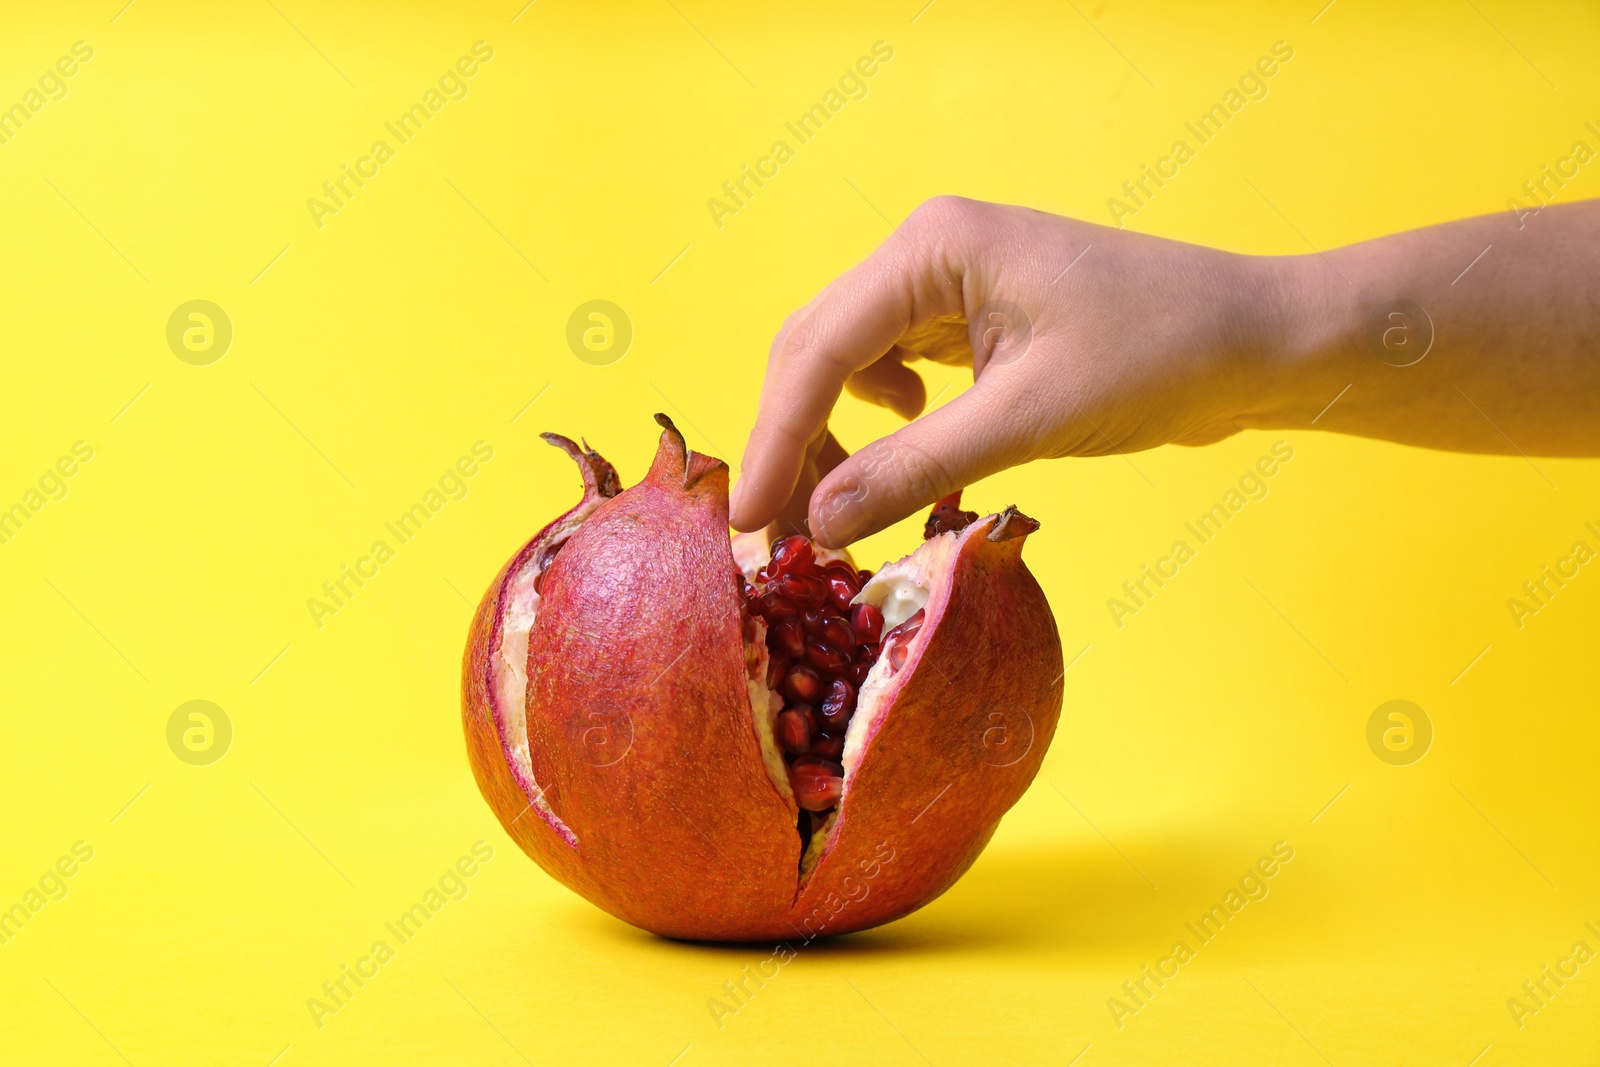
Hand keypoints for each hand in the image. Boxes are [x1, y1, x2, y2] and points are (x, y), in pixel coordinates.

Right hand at [729, 196, 1285, 545]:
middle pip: (818, 350)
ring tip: (836, 509)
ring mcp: (950, 282)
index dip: (776, 438)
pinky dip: (878, 421)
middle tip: (779, 535)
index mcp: (935, 246)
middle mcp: (929, 251)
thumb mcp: (1032, 418)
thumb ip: (919, 467)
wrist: (1256, 340)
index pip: (821, 348)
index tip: (750, 520)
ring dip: (831, 435)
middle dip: (794, 440)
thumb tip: (819, 523)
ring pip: (848, 363)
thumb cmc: (1162, 355)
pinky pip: (893, 369)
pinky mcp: (973, 318)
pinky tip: (906, 443)